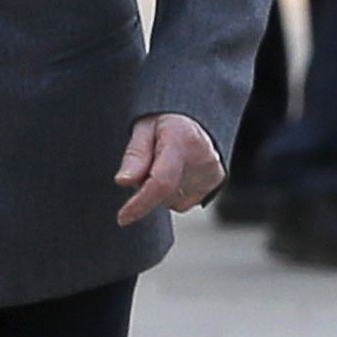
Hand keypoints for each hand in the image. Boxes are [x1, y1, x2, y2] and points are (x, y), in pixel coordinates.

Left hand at [114, 112, 225, 226]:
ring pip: (169, 200)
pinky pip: (181, 202)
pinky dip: (171, 192)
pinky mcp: (214, 184)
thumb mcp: (143, 127)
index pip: (161, 182)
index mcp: (183, 140)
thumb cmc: (166, 120)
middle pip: (162, 193)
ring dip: (158, 189)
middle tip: (148, 160)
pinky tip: (176, 172)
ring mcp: (211, 173)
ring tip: (164, 161)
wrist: (196, 118)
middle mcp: (203, 158)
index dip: (140, 204)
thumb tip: (123, 181)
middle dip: (144, 186)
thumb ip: (134, 155)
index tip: (123, 217)